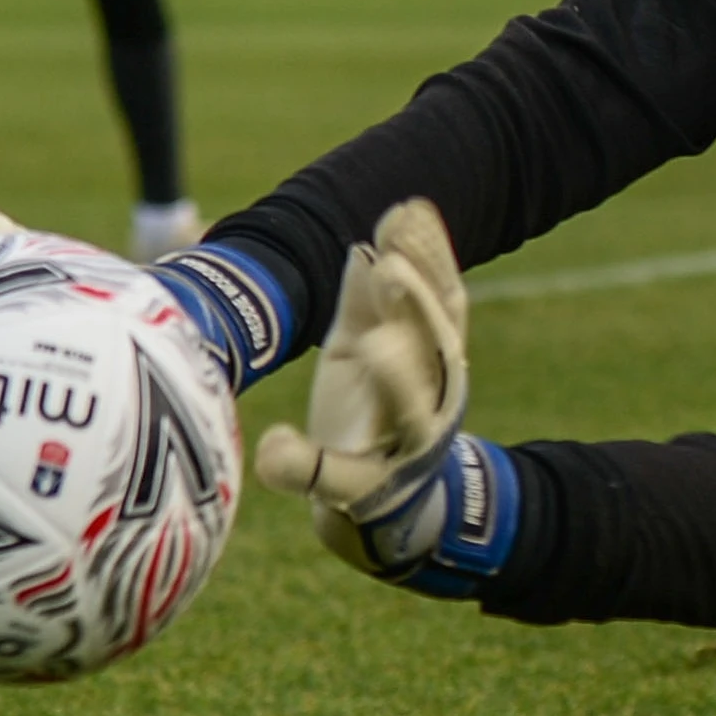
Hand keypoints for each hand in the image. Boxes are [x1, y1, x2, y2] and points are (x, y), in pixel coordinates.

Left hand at [255, 199, 513, 595]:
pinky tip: (273, 450)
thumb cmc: (378, 408)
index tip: (407, 213)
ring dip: (396, 377)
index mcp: (434, 357)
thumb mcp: (371, 346)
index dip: (430, 257)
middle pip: (437, 347)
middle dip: (419, 306)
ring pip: (408, 410)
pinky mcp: (362, 488)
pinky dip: (302, 464)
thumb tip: (367, 242)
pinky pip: (335, 477)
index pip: (442, 300)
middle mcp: (432, 398)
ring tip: (375, 346)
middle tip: (393, 266)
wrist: (390, 503)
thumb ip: (369, 300)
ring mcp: (402, 445)